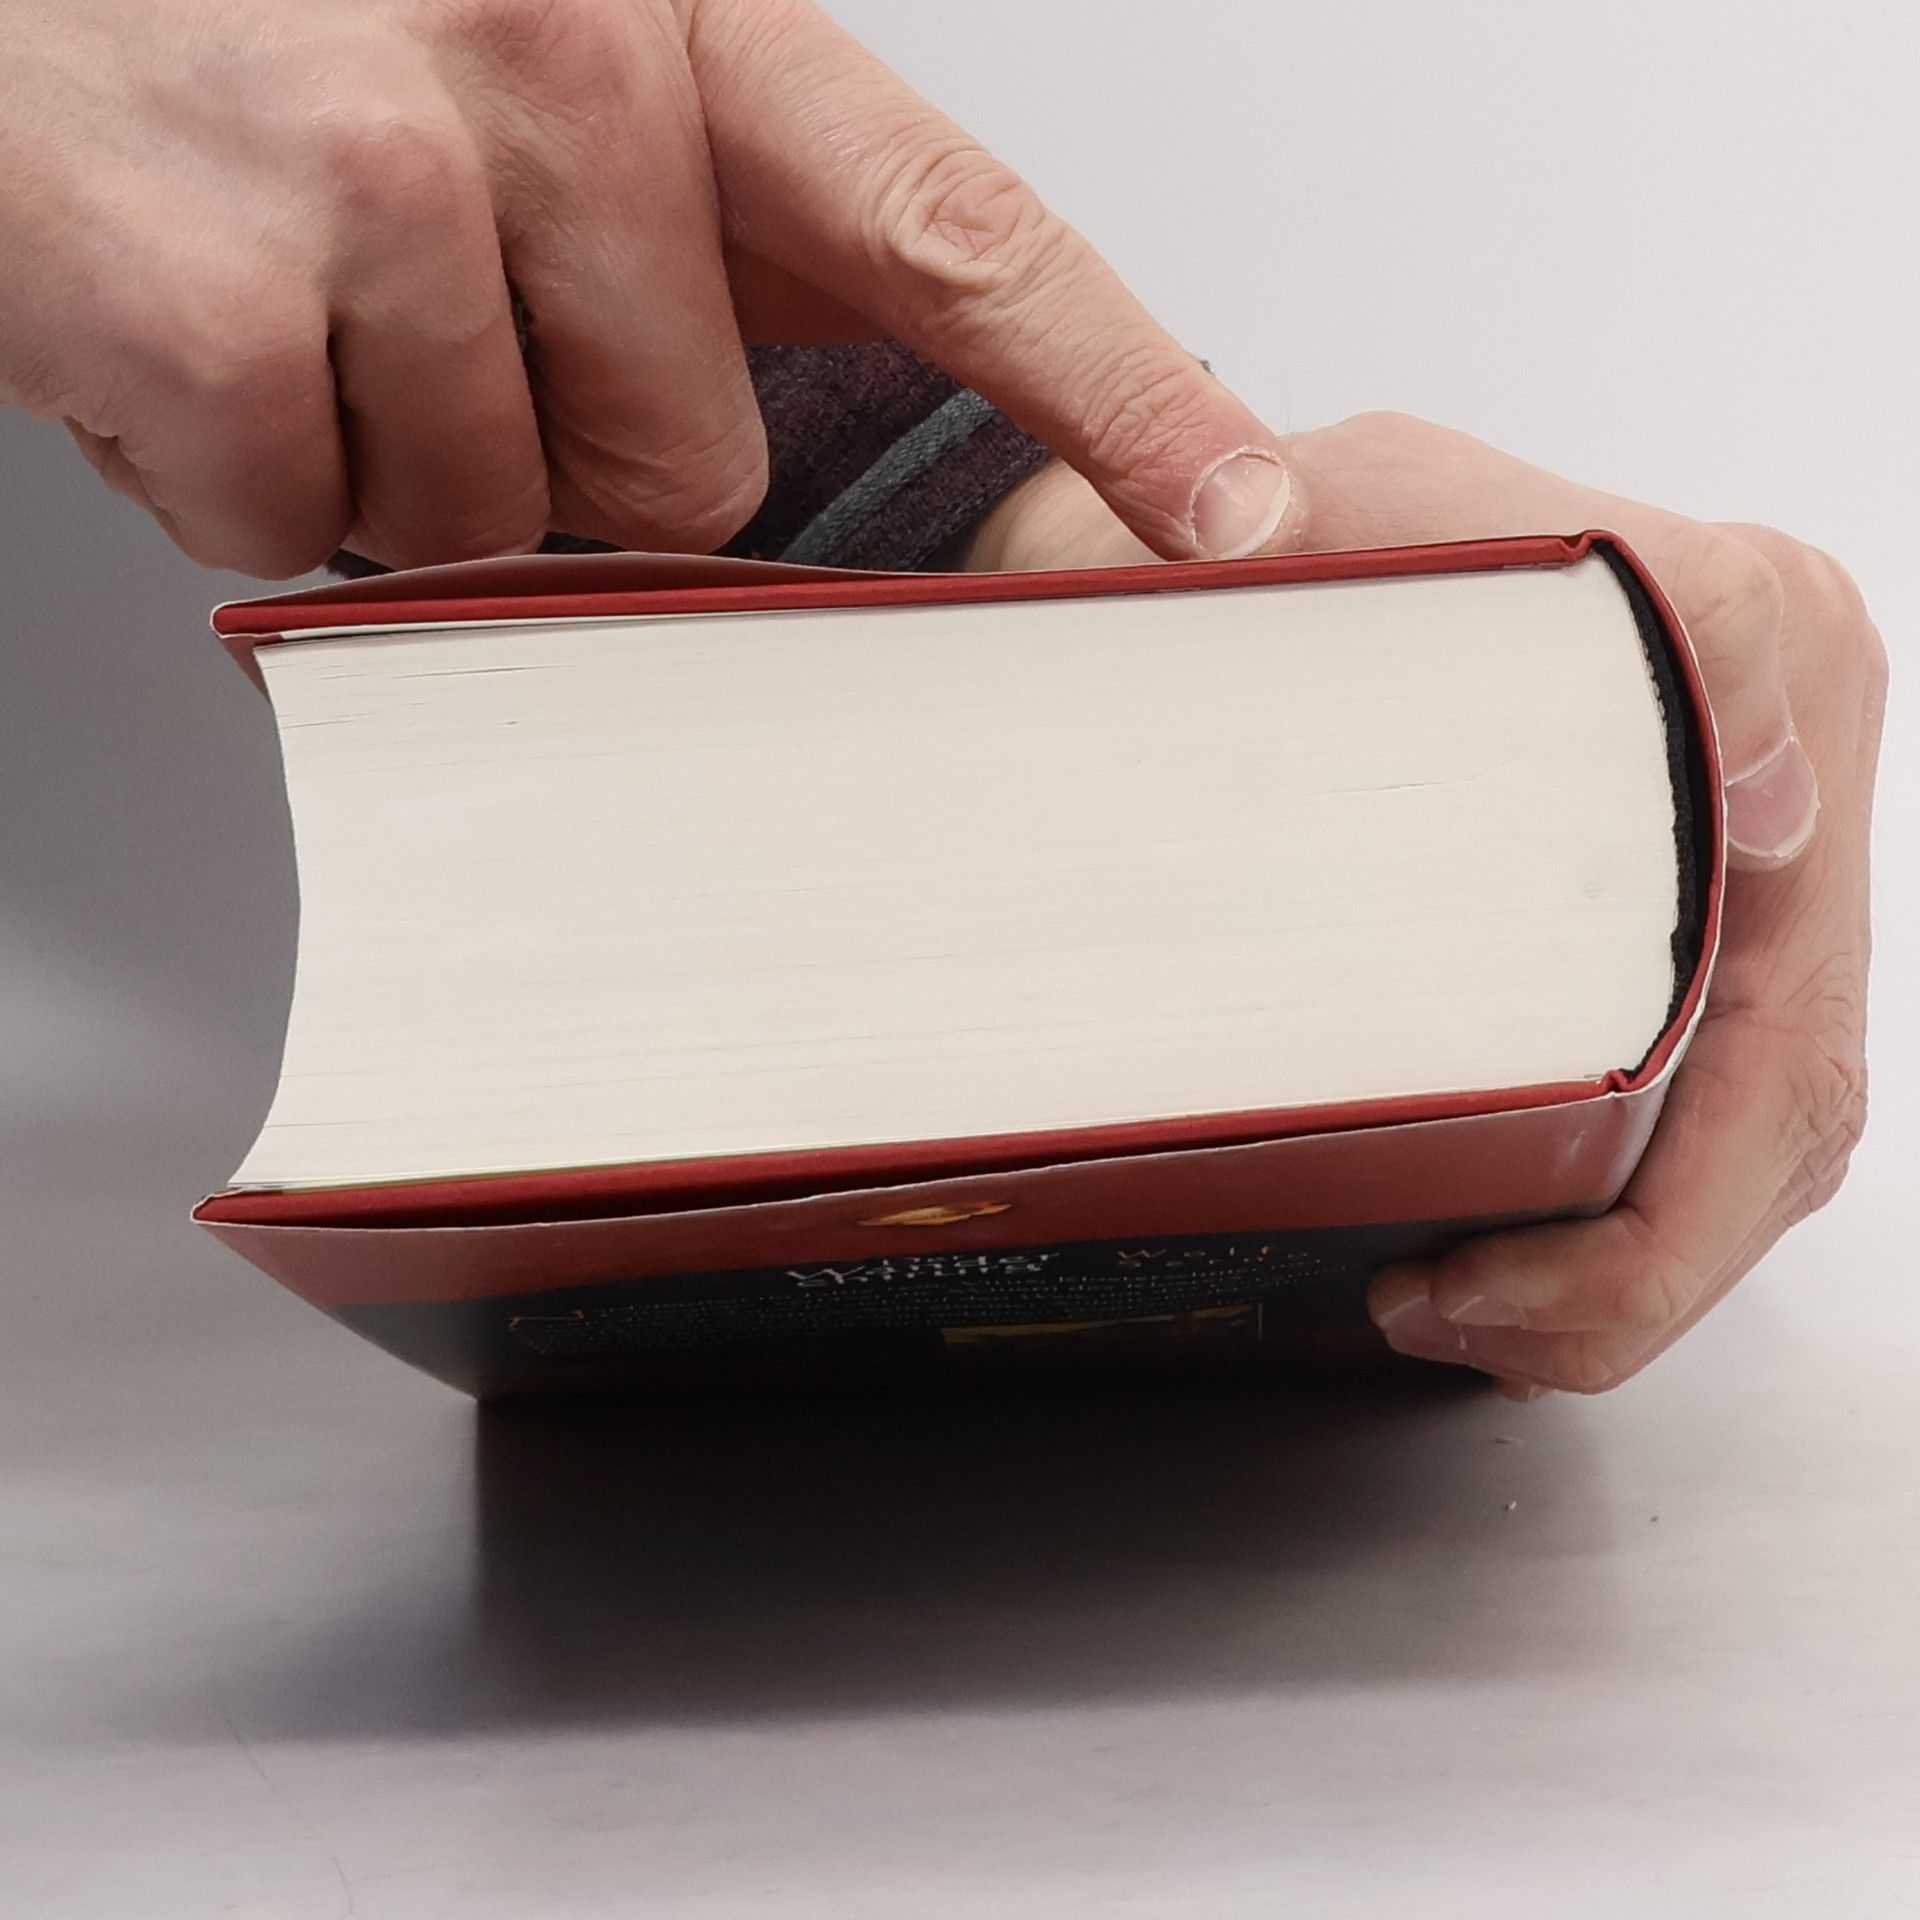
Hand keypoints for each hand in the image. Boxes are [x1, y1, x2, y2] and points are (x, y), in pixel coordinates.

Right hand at [0, 0, 1302, 576]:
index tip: (1234, 509)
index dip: (1116, 390)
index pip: (960, 232)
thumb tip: (836, 411)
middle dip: (565, 443)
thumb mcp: (536, 80)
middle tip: (419, 305)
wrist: (18, 10)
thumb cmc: (278, 32)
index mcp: (673, 16)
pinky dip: (244, 472)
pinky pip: (315, 524)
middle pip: (700, 460)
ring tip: (289, 284)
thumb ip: (708, 235)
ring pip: (508, 512)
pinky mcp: (210, 289)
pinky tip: (189, 318)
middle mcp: (553, 53)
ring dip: (397, 452)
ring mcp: (377, 165)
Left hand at [965, 412, 1886, 1393]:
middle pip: (1793, 1075)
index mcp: (1756, 629)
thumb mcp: (1320, 503)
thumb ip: (1294, 509)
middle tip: (1469, 1322)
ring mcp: (1776, 859)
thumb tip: (1249, 528)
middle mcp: (1799, 755)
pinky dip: (1642, 1224)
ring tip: (1476, 1324)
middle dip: (1644, 1252)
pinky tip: (1526, 1277)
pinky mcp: (1724, 932)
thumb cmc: (1323, 532)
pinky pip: (1730, 1116)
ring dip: (1643, 1266)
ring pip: (1775, 1127)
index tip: (1514, 1214)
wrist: (1303, 541)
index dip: (1676, 1102)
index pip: (1767, 871)